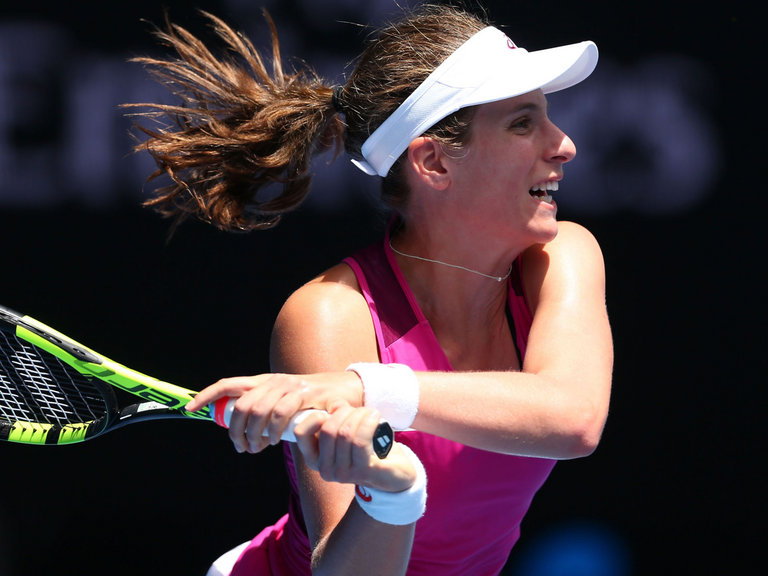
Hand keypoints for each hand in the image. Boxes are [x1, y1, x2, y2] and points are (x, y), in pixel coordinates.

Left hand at [184, 372, 363, 453]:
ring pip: (257, 410)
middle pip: (241, 405)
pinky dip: (273, 431)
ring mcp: (289, 387)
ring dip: (253, 434)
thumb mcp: (284, 404)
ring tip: (257, 447)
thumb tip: (241, 435)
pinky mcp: (305, 395)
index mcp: (264, 382)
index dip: (207, 395)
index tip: (190, 409)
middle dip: (235, 430)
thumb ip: (264, 413)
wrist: (345, 392)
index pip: (229, 384)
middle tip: (241, 447)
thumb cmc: (312, 404)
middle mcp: (274, 381)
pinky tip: (273, 441)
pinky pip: (280, 414)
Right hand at [295, 402, 417, 493]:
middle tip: (358, 410)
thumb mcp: (344, 432)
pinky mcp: (362, 472)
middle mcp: (324, 469)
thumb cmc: (367, 449)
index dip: (316, 415)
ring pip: (345, 433)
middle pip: (327, 429)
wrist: (394, 473)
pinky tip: (374, 416)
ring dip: (359, 415)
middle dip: (344, 412)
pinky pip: (360, 440)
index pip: (300, 432)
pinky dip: (368, 422)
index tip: (334, 410)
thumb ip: (334, 417)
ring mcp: (343, 473)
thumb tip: (335, 404)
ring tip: (370, 412)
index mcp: (314, 458)